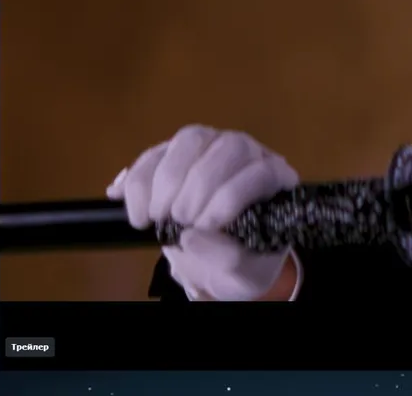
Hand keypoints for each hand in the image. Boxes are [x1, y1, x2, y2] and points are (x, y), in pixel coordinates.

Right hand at [107, 125, 300, 300]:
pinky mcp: (176, 152)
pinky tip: (135, 214)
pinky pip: (155, 153)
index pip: (261, 172)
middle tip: (178, 221)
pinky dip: (138, 182)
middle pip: (228, 146)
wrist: (218, 256)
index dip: (228, 197)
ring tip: (155, 217)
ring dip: (165, 179)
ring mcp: (213, 146)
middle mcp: (248, 154)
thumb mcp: (243, 271)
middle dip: (197, 187)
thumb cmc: (242, 259)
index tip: (204, 226)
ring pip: (191, 139)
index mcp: (276, 180)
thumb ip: (227, 258)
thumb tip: (193, 237)